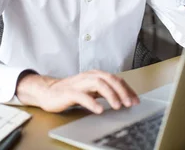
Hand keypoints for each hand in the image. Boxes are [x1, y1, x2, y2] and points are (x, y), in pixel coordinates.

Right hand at [16, 70, 139, 113]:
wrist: (48, 92)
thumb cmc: (71, 91)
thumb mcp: (91, 90)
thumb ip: (105, 92)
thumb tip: (124, 99)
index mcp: (96, 75)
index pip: (116, 79)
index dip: (128, 89)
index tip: (136, 100)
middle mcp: (89, 76)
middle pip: (110, 79)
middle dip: (122, 91)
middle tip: (130, 103)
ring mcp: (79, 83)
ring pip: (99, 84)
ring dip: (111, 95)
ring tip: (118, 106)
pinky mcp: (69, 92)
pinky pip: (82, 96)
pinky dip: (92, 102)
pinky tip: (99, 110)